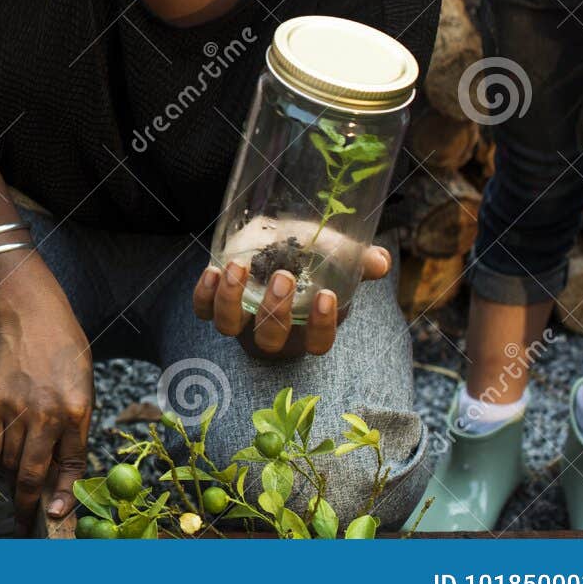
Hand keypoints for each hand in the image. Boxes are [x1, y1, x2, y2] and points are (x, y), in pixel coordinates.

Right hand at [0, 300, 93, 534]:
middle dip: (27, 506)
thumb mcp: (84, 392)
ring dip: (12, 479)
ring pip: (7, 463)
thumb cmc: (67, 355)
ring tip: (17, 480)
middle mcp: (45, 414)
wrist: (34, 319)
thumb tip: (61, 472)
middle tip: (25, 521)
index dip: (64, 498)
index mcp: (76, 412)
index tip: (57, 517)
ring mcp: (15, 409)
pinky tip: (5, 458)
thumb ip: (73, 432)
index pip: (71, 468)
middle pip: (30, 475)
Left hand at [192, 247, 391, 358]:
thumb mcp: (338, 254)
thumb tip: (379, 261)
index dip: (321, 328)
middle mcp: (273, 331)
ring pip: (230, 328)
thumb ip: (359, 260)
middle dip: (275, 313)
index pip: (317, 345)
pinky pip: (202, 310)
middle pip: (271, 341)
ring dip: (232, 301)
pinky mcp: (215, 303)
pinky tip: (213, 271)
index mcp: (308, 327)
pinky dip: (204, 295)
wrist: (276, 238)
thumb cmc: (313, 255)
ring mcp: (242, 320)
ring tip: (239, 268)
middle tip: (283, 277)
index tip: (326, 296)